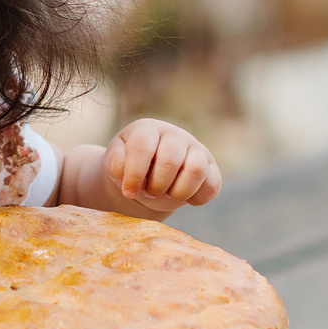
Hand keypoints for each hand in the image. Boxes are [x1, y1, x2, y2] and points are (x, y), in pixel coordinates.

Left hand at [104, 119, 222, 212]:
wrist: (148, 177)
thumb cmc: (129, 167)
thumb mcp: (115, 163)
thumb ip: (115, 163)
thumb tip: (124, 169)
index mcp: (147, 129)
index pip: (143, 146)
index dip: (134, 173)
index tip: (128, 192)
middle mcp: (175, 135)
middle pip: (170, 160)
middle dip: (156, 185)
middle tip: (149, 191)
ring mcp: (196, 150)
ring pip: (196, 170)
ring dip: (178, 192)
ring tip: (167, 193)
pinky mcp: (211, 168)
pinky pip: (212, 186)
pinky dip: (196, 198)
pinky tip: (182, 196)